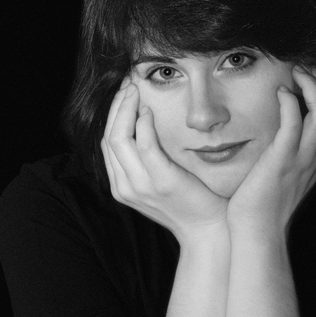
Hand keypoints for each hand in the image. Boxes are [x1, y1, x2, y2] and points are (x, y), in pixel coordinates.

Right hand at [101, 78, 229, 244]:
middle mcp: (125, 186)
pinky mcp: (161, 181)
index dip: (112, 115)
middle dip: (116, 107)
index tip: (124, 95)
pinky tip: (150, 110)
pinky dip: (144, 123)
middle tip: (128, 85)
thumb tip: (144, 127)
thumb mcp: (160, 183)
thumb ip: (148, 162)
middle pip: (108, 136)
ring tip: (136, 91)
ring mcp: (141, 185)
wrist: (209, 230)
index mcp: (122, 186)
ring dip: (126, 109)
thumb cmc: (190, 204)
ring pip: (118, 137)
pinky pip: (144, 145)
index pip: (107, 142)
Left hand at [226, 66, 315, 238]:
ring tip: (298, 70)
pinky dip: (291, 102)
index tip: (308, 73)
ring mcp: (302, 157)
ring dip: (313, 85)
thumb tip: (275, 132)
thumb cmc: (262, 204)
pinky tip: (280, 91)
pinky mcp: (283, 159)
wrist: (258, 231)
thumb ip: (286, 151)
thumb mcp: (282, 173)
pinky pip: (294, 123)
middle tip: (306, 63)